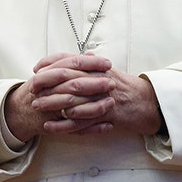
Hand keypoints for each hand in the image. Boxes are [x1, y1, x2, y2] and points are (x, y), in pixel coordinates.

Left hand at [3, 52, 162, 140]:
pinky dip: (64, 125)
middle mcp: (100, 80)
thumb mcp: (112, 72)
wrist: (150, 104)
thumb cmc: (128, 88)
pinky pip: (81, 122)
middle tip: (31, 88)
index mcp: (99, 68)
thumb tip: (82, 55)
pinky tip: (50, 126)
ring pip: (73, 100)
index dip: (52, 63)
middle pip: (69, 78)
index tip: (37, 68)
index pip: (72, 60)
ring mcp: (103, 98)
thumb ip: (95, 64)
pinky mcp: (106, 116)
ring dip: (52, 103)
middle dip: (47, 82)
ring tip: (37, 106)